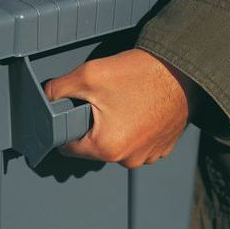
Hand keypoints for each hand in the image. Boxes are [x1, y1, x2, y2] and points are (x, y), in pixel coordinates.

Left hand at [44, 48, 191, 168]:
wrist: (184, 68)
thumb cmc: (141, 73)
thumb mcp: (89, 75)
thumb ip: (58, 90)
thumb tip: (45, 97)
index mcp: (107, 148)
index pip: (69, 148)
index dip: (66, 128)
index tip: (74, 112)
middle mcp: (129, 159)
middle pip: (94, 147)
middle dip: (92, 126)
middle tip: (103, 100)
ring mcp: (149, 155)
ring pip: (117, 145)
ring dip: (115, 128)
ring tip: (124, 103)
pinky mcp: (163, 147)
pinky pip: (138, 143)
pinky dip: (135, 129)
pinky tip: (139, 109)